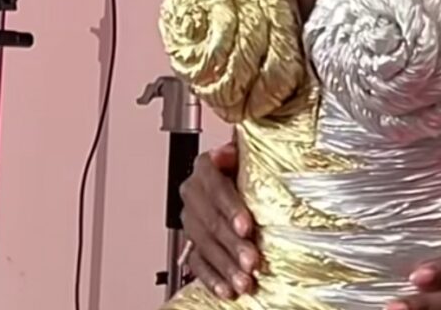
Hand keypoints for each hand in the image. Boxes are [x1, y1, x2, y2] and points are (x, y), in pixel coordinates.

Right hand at [179, 142, 258, 298]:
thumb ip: (240, 151)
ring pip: (204, 246)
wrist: (234, 174)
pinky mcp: (189, 243)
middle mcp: (193, 193)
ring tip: (243, 281)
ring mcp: (189, 220)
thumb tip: (230, 150)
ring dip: (225, 267)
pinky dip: (212, 279)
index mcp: (205, 167)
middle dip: (232, 244)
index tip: (246, 226)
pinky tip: (226, 289)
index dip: (231, 209)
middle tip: (251, 260)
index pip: (216, 188)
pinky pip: (196, 264)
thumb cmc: (244, 163)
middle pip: (211, 222)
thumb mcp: (245, 151)